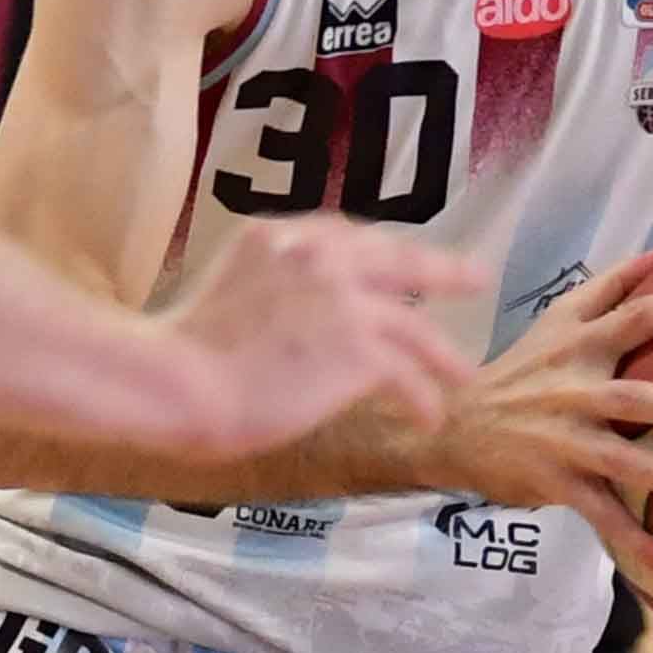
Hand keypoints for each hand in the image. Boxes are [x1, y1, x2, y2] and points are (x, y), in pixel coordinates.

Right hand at [139, 218, 484, 450]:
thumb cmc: (180, 353)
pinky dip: (421, 397)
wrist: (178, 380)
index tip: (398, 261)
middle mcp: (319, 257)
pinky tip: (428, 416)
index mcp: (278, 238)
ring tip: (463, 373)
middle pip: (399, 259)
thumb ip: (269, 289)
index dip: (379, 252)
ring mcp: (346, 300)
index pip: (346, 236)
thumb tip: (294, 319)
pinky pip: (406, 374)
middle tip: (474, 277)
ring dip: (442, 353)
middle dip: (441, 269)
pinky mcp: (360, 349)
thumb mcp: (227, 291)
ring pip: (414, 325)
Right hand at [415, 254, 652, 577]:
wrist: (455, 423)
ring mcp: (561, 437)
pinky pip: (598, 513)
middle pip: (630, 394)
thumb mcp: (557, 320)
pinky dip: (634, 540)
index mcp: (578, 344)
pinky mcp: (552, 480)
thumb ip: (610, 286)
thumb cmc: (521, 369)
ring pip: (616, 458)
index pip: (634, 317)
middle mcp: (572, 387)